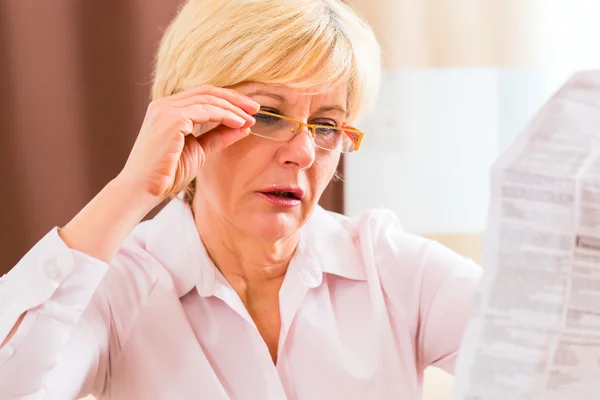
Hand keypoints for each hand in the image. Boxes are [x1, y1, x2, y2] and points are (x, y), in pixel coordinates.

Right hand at [117, 84, 258, 201]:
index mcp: (168, 109)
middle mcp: (165, 105)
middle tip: (256, 108)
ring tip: (250, 119)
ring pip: (208, 100)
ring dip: (233, 108)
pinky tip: (239, 123)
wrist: (143, 190)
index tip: (249, 110)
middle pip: (207, 92)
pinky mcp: (171, 120)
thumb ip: (218, 137)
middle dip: (235, 99)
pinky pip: (205, 111)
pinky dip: (225, 115)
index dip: (228, 100)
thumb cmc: (166, 173)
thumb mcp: (199, 151)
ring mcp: (166, 110)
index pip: (203, 95)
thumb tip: (244, 127)